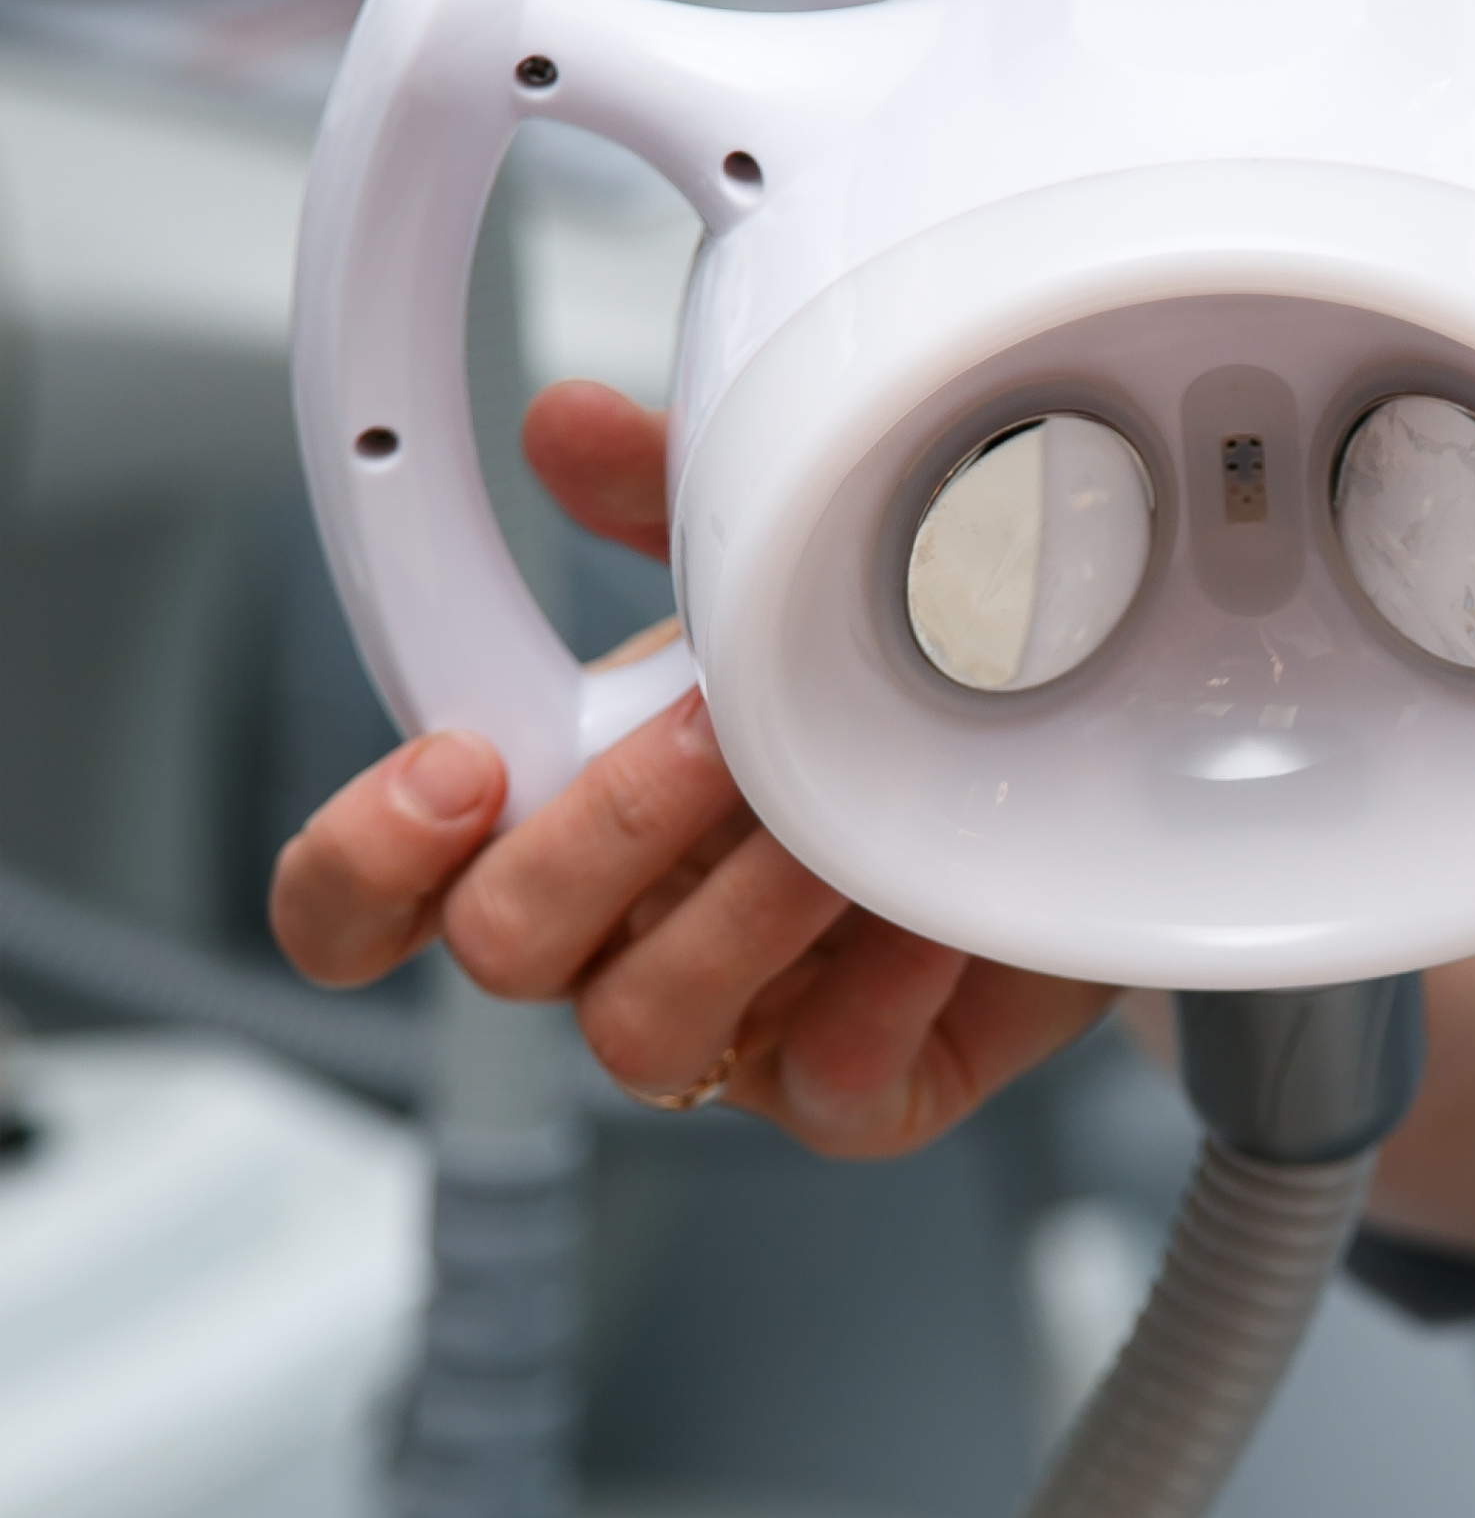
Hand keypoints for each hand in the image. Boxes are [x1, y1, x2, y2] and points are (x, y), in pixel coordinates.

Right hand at [269, 379, 1114, 1154]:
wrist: (1064, 795)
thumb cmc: (873, 708)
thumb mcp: (771, 589)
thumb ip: (663, 509)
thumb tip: (570, 423)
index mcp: (553, 828)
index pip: (371, 894)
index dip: (366, 857)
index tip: (457, 765)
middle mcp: (619, 942)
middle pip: (505, 945)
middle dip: (606, 833)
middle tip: (715, 733)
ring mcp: (732, 1030)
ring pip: (643, 1029)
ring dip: (737, 915)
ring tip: (832, 826)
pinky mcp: (854, 1094)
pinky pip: (828, 1081)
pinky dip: (877, 992)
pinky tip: (929, 916)